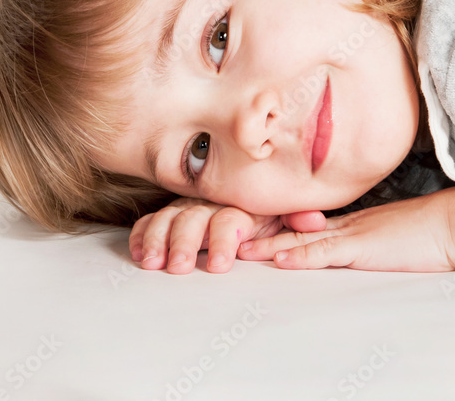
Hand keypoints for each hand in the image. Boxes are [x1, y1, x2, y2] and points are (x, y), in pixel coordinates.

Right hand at [129, 197, 326, 273]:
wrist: (249, 187)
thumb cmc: (265, 212)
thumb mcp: (285, 215)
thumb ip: (297, 218)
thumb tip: (315, 221)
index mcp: (238, 205)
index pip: (229, 220)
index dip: (224, 241)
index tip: (222, 265)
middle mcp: (208, 204)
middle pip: (192, 219)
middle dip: (185, 243)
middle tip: (180, 268)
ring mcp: (185, 208)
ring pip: (167, 218)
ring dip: (158, 239)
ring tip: (152, 263)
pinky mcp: (167, 215)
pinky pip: (149, 220)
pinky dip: (141, 234)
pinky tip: (138, 252)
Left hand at [237, 188, 454, 272]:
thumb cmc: (431, 233)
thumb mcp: (391, 236)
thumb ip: (370, 241)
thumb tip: (359, 249)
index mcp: (352, 222)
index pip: (305, 223)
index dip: (275, 225)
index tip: (248, 226)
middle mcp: (346, 223)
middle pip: (294, 227)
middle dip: (260, 231)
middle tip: (226, 232)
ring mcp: (354, 233)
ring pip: (302, 238)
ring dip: (268, 244)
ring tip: (237, 247)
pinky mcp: (365, 247)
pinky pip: (327, 253)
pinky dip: (302, 255)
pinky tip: (280, 259)